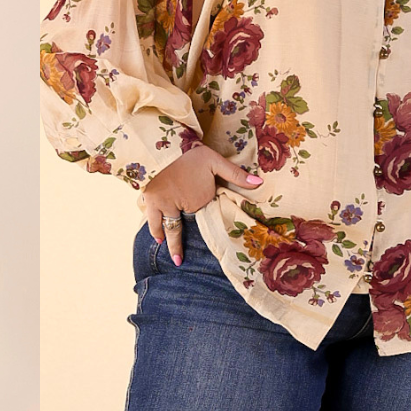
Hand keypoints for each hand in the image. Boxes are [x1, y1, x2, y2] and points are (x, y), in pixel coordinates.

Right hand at [144, 145, 262, 265]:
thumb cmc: (190, 155)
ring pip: (166, 227)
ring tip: (170, 253)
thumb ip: (236, 174)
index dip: (203, 221)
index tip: (205, 232)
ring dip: (167, 240)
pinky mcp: (150, 200)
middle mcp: (181, 207)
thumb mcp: (216, 161)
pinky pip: (152, 219)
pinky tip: (156, 237)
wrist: (161, 148)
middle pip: (182, 227)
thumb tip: (260, 183)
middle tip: (180, 262)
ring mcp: (164, 205)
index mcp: (199, 200)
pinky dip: (154, 228)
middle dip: (178, 246)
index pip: (203, 215)